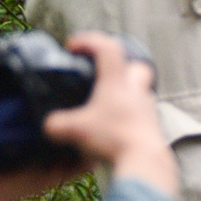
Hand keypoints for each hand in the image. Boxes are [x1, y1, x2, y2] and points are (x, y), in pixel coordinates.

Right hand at [40, 34, 177, 196]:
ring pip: (139, 89)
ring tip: (103, 104)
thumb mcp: (75, 130)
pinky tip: (113, 125)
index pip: (107, 48)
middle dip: (119, 65)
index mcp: (117, 82)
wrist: (144, 158)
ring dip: (123, 92)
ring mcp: (147, 106)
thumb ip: (56, 124)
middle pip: (135, 65)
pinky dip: (126, 113)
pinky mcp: (151, 124)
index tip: (73, 46)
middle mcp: (136, 89)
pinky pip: (140, 111)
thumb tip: (49, 124)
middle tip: (100, 74)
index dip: (89, 41)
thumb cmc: (113, 137)